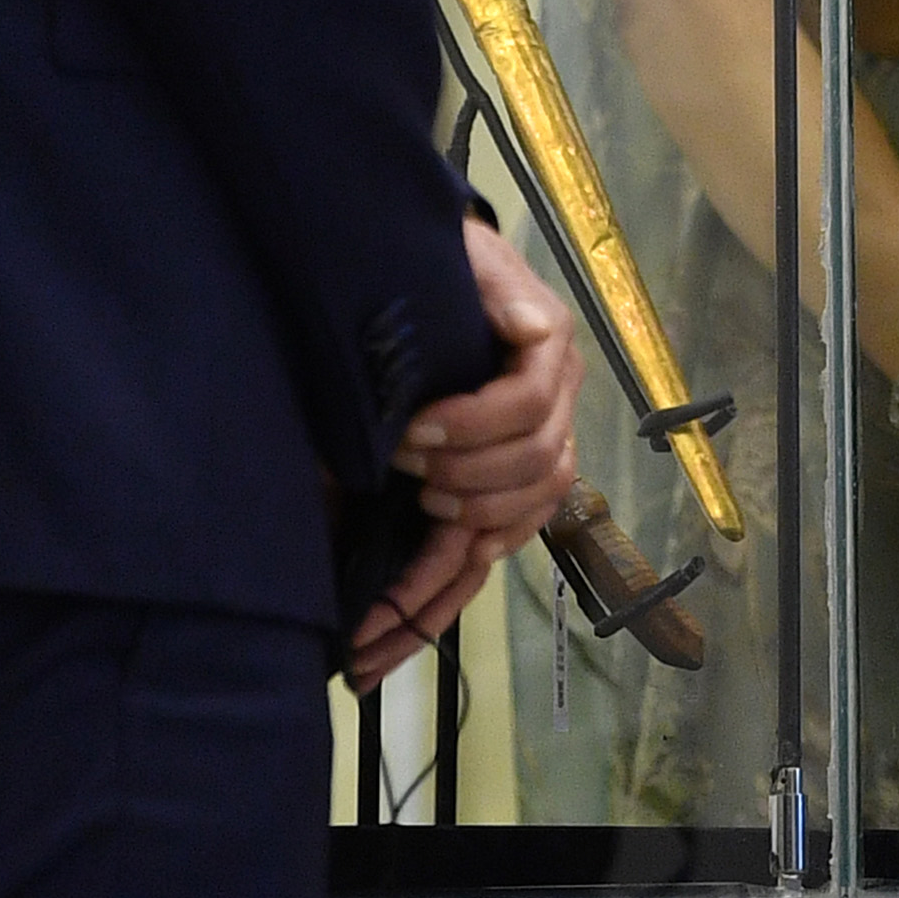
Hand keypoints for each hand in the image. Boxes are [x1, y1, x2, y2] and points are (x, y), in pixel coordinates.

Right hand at [350, 220, 583, 686]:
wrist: (391, 242)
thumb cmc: (378, 346)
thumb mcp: (370, 445)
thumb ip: (376, 507)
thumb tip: (341, 600)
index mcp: (503, 461)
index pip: (480, 558)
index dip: (423, 612)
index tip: (362, 656)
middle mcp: (544, 425)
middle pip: (519, 521)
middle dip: (461, 525)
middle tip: (408, 498)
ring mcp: (556, 380)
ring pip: (536, 466)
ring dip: (467, 472)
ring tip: (412, 453)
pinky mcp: (550, 334)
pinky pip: (527, 402)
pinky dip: (474, 422)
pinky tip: (427, 422)